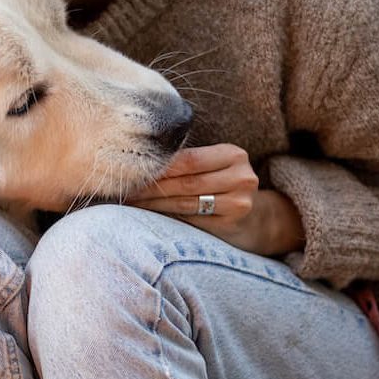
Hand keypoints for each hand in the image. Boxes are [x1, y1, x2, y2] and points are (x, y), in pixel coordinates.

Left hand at [128, 143, 303, 256]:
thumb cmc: (221, 187)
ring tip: (130, 203)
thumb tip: (137, 161)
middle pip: (185, 182)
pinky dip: (167, 217)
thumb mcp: (213, 168)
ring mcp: (240, 202)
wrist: (254, 219)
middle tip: (123, 189)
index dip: (159, 166)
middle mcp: (242, 176)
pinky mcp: (233, 223)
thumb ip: (186, 162)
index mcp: (233, 154)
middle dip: (151, 186)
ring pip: (185, 202)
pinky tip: (148, 217)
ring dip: (153, 203)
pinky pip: (191, 220)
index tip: (130, 170)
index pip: (189, 159)